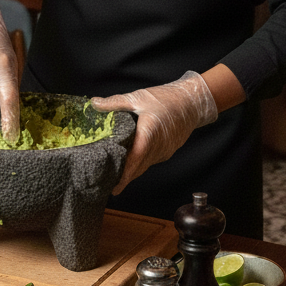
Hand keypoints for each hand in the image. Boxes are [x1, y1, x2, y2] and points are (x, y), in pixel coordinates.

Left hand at [91, 71, 217, 194]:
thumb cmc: (166, 99)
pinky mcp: (166, 152)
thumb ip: (115, 103)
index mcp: (149, 134)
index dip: (124, 175)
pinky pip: (150, 161)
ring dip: (130, 172)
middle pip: (138, 168)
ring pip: (144, 166)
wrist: (191, 103)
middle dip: (122, 178)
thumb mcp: (137, 97)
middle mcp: (158, 147)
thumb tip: (94, 103)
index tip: (114, 187)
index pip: (135, 159)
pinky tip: (128, 162)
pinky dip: (139, 164)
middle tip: (106, 183)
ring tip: (113, 175)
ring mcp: (164, 152)